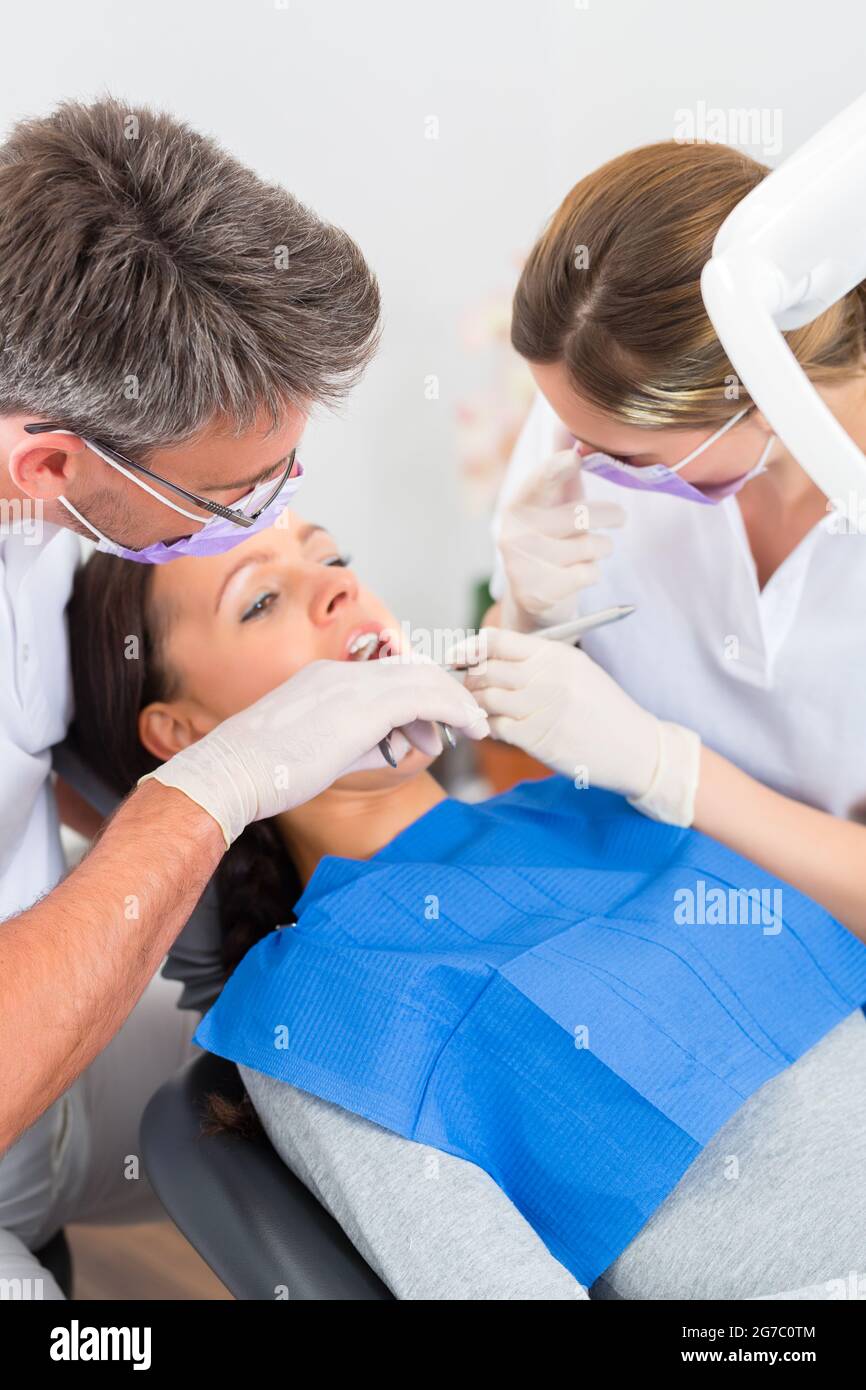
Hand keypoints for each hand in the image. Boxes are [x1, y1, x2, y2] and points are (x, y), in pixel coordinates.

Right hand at [143, 655, 489, 845]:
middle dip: (445, 694)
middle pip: (410, 671)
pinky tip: (471, 727)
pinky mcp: (365, 706)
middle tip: (471, 717)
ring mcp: (352, 685)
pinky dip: (453, 709)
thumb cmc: (262, 771)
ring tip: (478, 724)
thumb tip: (386, 748)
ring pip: (423, 681)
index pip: (386, 675)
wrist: (233, 771)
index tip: (438, 718)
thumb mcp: (311, 749)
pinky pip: (425, 699)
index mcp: (323, 677)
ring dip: (456, 702)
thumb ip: (352, 743)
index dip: (419, 693)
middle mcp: (340, 673)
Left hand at [450, 628, 700, 825]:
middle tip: (469, 688)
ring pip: (485, 699)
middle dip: (470, 679)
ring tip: (482, 709)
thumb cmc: (603, 708)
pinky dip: (488, 727)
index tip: (458, 658)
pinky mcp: (538, 738)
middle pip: (485, 670)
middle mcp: (548, 676)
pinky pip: (496, 727)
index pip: (497, 640)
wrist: (636, 747)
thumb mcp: (577, 670)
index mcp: (556, 654)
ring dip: (476, 705)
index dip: (469, 648)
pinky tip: (498, 728)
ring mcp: (542, 707)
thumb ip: (537, 660)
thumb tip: (486, 657)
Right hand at [498, 447, 624, 631]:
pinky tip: (577, 575)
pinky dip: (592, 573)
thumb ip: (563, 461)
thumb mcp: (556, 498)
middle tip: (620, 517)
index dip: (560, 466)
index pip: (542, 478)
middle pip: (581, 515)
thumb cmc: (553, 537)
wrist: (533, 598)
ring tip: (590, 551)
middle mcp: (513, 532)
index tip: (574, 458)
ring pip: (590, 546)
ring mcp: (521, 564)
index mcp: (518, 503)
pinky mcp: (536, 592)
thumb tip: (567, 417)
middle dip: (610, 515)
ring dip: (601, 549)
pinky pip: (588, 573)